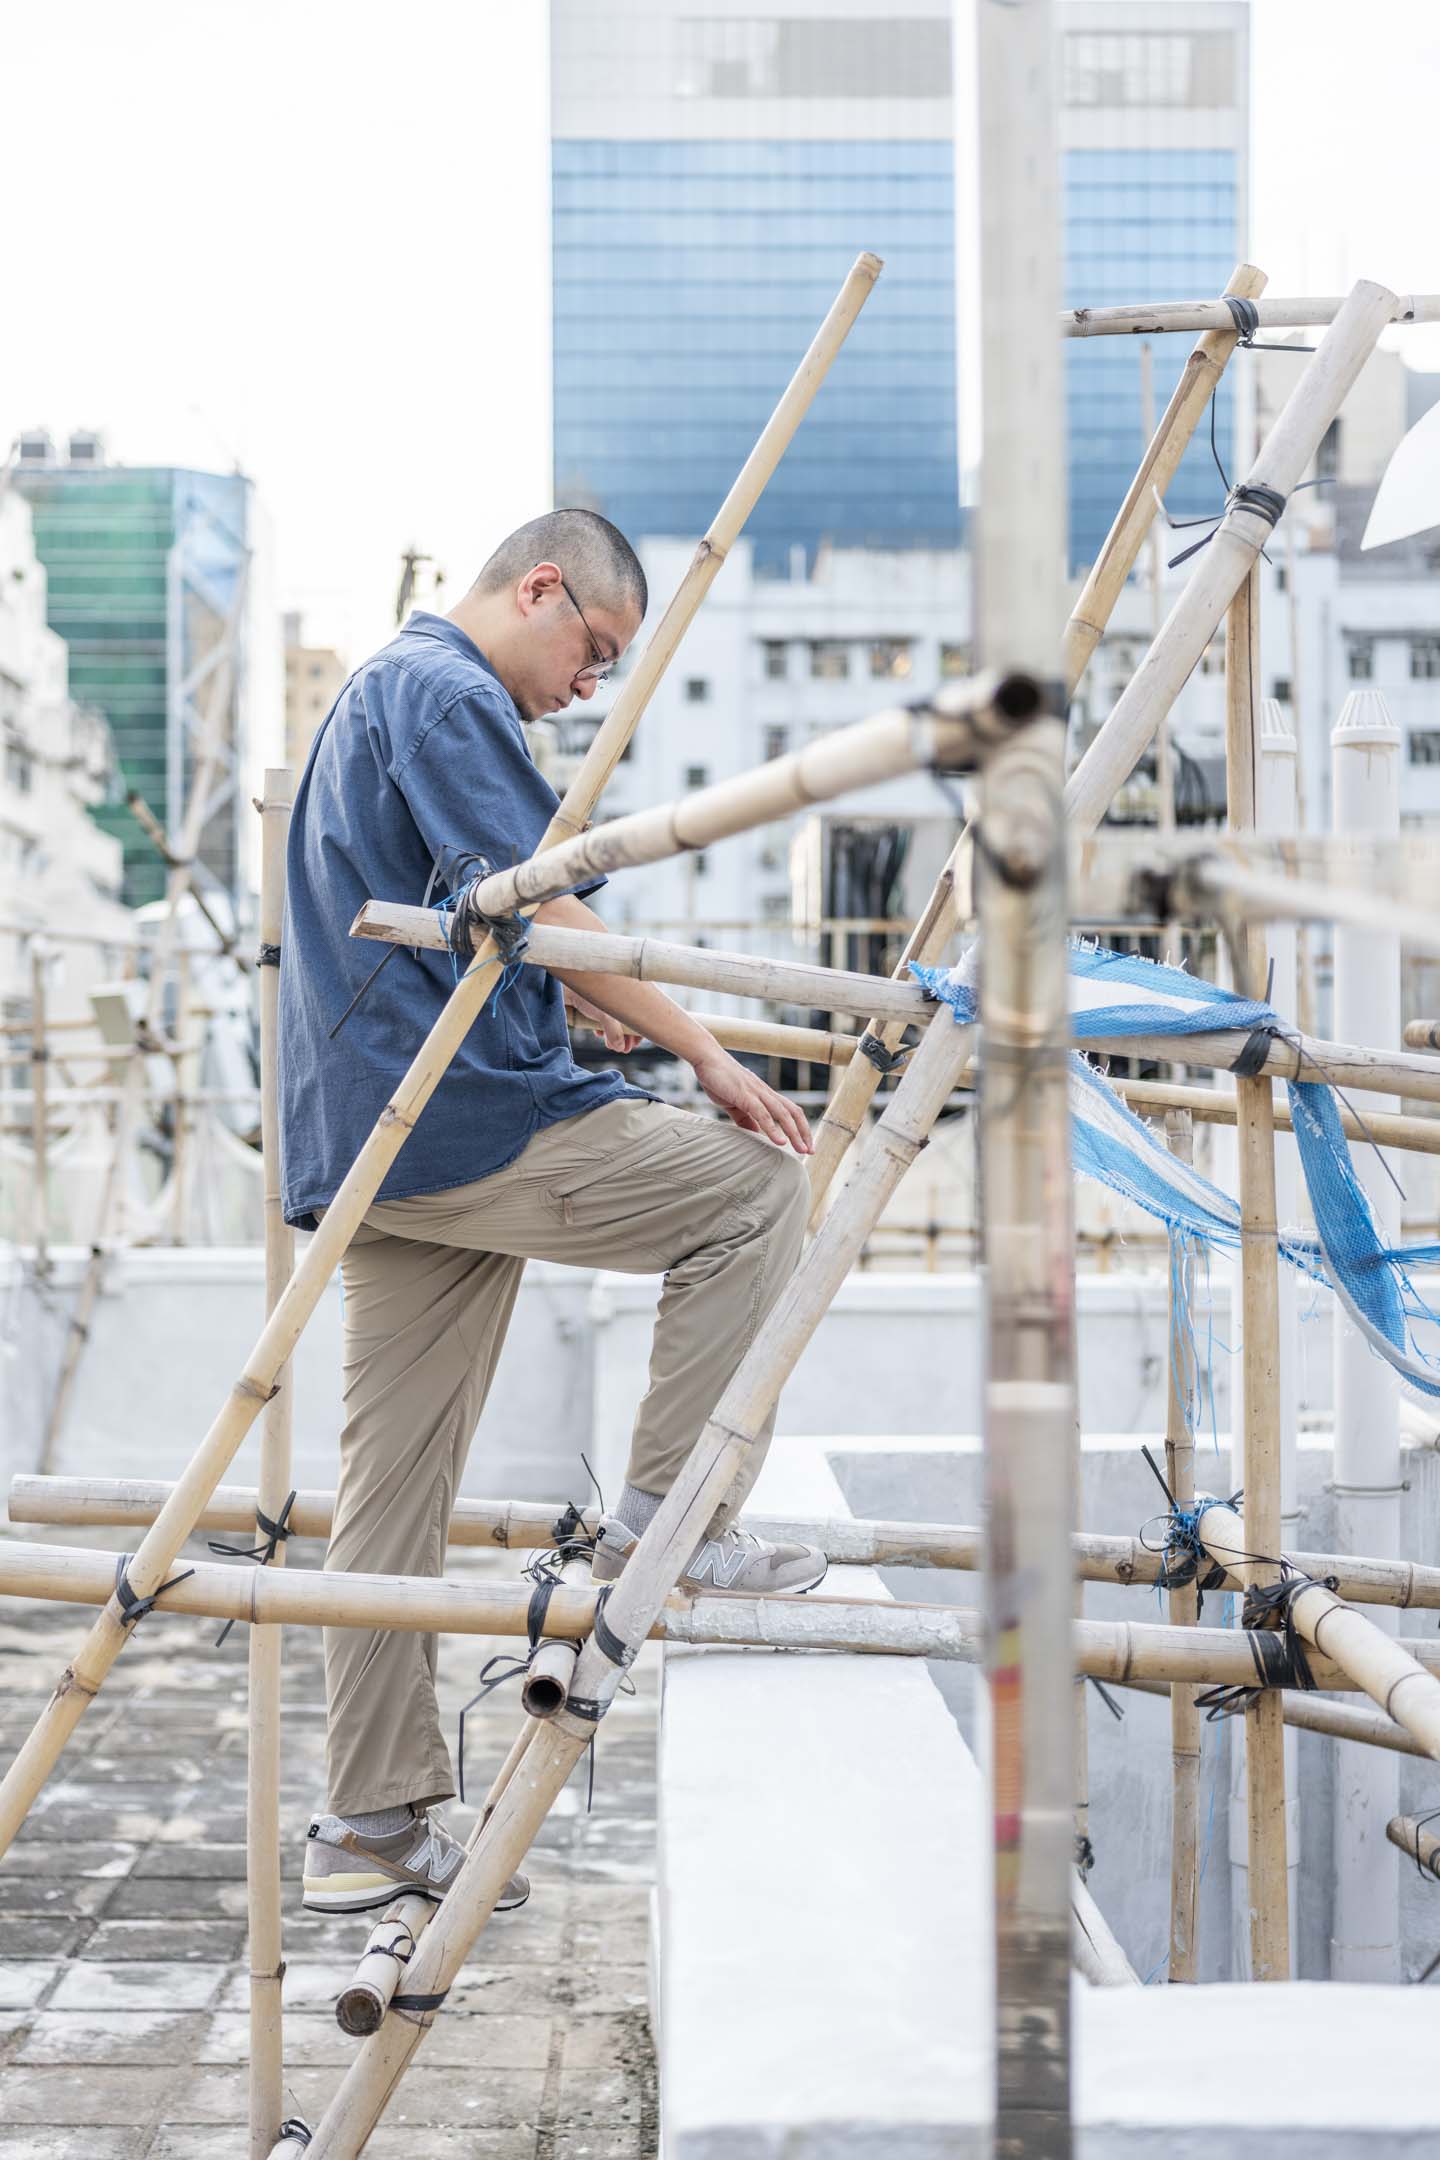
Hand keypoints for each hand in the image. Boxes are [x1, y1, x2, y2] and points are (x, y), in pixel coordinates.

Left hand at [566, 992, 643, 1055]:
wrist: (563, 985)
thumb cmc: (588, 993)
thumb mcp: (606, 1015)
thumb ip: (615, 1032)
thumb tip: (621, 1047)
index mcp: (630, 989)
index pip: (642, 1012)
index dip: (639, 1029)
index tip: (635, 1043)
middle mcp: (621, 990)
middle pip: (629, 1017)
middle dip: (625, 1035)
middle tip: (624, 1050)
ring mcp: (609, 995)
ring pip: (615, 1018)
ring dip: (614, 1033)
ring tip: (610, 1045)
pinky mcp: (596, 999)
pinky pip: (603, 1015)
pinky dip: (603, 1026)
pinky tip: (599, 1033)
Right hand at [691, 1047, 812, 1154]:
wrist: (706, 1058)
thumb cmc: (720, 1079)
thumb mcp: (735, 1103)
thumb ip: (746, 1119)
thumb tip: (755, 1134)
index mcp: (765, 1095)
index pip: (791, 1111)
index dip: (800, 1127)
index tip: (806, 1144)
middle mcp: (766, 1093)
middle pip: (793, 1113)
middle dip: (803, 1133)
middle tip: (810, 1151)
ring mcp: (757, 1093)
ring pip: (782, 1114)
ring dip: (794, 1133)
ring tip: (801, 1150)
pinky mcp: (745, 1095)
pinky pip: (762, 1114)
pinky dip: (773, 1128)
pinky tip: (780, 1142)